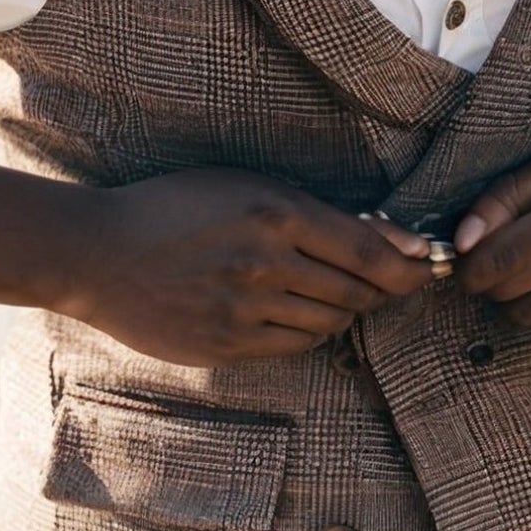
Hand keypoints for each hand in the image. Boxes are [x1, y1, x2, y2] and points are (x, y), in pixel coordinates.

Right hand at [63, 168, 432, 367]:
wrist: (98, 253)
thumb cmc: (174, 207)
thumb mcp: (243, 185)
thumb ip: (310, 211)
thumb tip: (386, 237)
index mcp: (277, 212)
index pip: (372, 250)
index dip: (412, 263)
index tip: (431, 265)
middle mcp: (268, 262)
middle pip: (360, 291)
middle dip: (385, 289)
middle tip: (393, 282)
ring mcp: (247, 309)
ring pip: (332, 321)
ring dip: (346, 310)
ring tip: (336, 293)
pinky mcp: (228, 345)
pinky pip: (296, 345)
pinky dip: (310, 330)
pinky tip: (299, 312)